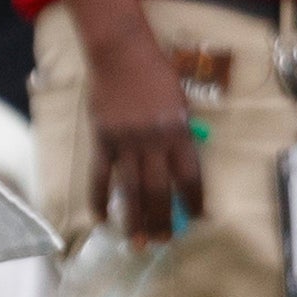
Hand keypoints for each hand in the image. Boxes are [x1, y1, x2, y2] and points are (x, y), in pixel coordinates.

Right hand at [83, 17, 202, 245]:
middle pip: (160, 191)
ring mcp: (125, 143)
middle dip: (162, 220)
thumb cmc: (156, 75)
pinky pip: (100, 177)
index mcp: (177, 132)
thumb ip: (180, 134)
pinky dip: (99, 199)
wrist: (121, 54)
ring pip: (131, 190)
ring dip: (134, 219)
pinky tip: (101, 218)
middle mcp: (153, 142)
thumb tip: (180, 167)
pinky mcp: (102, 141)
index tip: (196, 218)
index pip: (190, 177)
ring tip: (136, 242)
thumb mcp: (180, 102)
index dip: (194, 201)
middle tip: (163, 241)